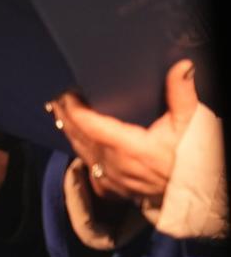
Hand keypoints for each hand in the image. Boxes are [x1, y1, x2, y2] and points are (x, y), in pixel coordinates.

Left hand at [51, 59, 197, 205]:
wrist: (199, 191)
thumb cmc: (193, 156)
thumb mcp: (191, 124)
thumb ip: (182, 94)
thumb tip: (182, 66)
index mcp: (132, 148)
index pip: (92, 127)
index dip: (75, 110)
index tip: (66, 94)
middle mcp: (117, 165)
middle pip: (80, 137)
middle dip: (66, 116)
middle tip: (57, 98)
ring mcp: (113, 179)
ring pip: (81, 152)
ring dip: (69, 132)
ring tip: (59, 112)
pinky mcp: (113, 188)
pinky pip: (89, 168)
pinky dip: (79, 151)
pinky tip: (74, 139)